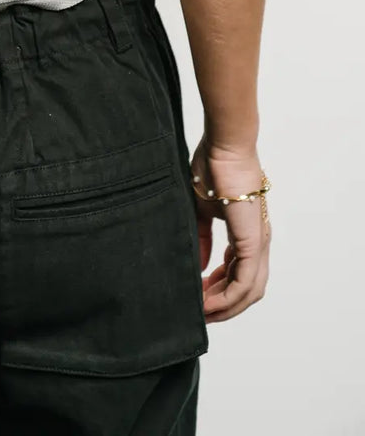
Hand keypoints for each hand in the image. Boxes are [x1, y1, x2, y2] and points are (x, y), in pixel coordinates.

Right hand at [190, 137, 270, 321]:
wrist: (224, 146)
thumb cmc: (213, 166)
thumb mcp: (202, 208)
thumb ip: (203, 238)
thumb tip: (201, 264)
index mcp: (247, 233)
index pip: (239, 272)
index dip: (220, 288)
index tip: (199, 295)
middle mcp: (258, 242)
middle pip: (248, 289)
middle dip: (224, 305)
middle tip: (200, 311)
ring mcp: (258, 243)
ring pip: (249, 291)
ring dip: (226, 307)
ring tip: (202, 311)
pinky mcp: (252, 241)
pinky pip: (244, 281)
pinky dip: (227, 297)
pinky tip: (208, 302)